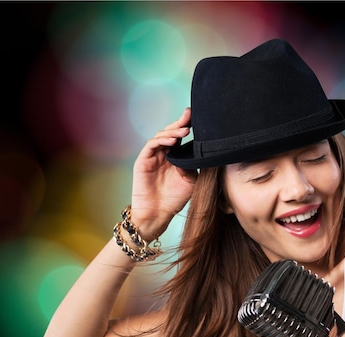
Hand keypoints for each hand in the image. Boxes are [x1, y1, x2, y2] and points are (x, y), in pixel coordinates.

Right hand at [130, 108, 196, 238]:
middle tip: (190, 115)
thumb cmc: (174, 199)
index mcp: (175, 156)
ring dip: (173, 132)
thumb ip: (195, 164)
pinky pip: (151, 145)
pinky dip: (161, 141)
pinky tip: (173, 141)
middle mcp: (163, 153)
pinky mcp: (143, 161)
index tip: (198, 118)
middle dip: (180, 122)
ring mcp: (152, 156)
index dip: (187, 126)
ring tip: (184, 131)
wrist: (158, 214)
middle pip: (170, 132)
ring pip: (161, 136)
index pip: (180, 137)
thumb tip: (201, 151)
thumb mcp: (191, 180)